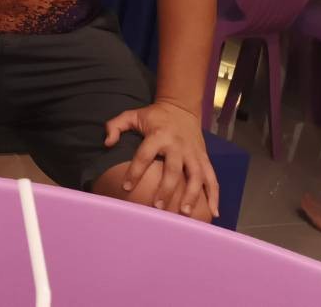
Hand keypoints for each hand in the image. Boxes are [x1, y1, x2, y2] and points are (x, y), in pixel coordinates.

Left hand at [104, 99, 219, 218]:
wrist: (181, 107)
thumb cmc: (153, 116)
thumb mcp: (132, 115)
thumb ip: (115, 126)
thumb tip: (106, 143)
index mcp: (158, 135)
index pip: (144, 155)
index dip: (135, 172)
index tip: (126, 188)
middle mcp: (178, 145)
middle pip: (173, 169)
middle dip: (166, 189)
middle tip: (158, 208)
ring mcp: (193, 153)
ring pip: (195, 176)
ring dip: (192, 195)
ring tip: (185, 213)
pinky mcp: (205, 158)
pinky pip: (212, 178)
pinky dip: (214, 195)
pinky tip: (214, 212)